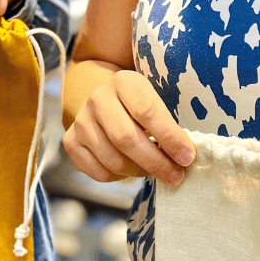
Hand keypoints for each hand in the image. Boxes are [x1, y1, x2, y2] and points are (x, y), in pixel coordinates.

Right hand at [63, 69, 194, 184]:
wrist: (106, 99)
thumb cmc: (139, 104)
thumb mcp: (155, 101)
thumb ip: (168, 125)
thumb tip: (184, 157)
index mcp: (124, 82)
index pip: (147, 112)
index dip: (169, 138)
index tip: (187, 157)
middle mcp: (98, 98)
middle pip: (126, 138)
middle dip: (156, 162)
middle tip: (175, 175)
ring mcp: (82, 120)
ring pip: (113, 159)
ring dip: (139, 172)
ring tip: (154, 170)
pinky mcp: (72, 141)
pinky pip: (98, 172)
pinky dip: (119, 177)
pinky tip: (130, 168)